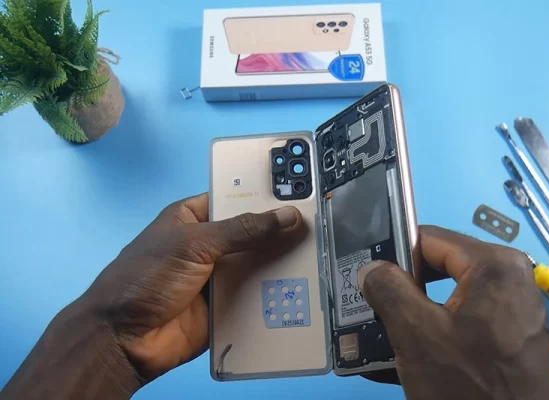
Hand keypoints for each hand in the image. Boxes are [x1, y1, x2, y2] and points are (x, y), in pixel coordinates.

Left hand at [81, 193, 302, 381]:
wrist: (124, 339)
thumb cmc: (148, 277)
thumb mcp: (194, 243)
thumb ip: (243, 230)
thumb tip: (288, 216)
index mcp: (192, 218)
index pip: (233, 199)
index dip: (263, 197)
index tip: (300, 195)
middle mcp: (208, 245)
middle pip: (251, 235)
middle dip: (279, 233)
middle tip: (320, 227)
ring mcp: (217, 277)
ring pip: (257, 266)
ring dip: (281, 264)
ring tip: (321, 255)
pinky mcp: (226, 307)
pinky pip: (255, 296)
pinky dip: (274, 293)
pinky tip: (304, 288)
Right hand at [358, 226, 548, 399]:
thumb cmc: (468, 385)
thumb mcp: (417, 334)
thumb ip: (388, 289)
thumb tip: (371, 268)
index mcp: (495, 266)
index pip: (430, 239)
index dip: (393, 253)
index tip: (364, 272)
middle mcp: (511, 280)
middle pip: (439, 270)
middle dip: (399, 289)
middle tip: (367, 305)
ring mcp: (513, 313)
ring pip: (446, 301)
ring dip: (409, 316)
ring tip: (374, 331)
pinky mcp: (509, 341)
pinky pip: (461, 325)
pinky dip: (431, 335)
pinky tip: (398, 355)